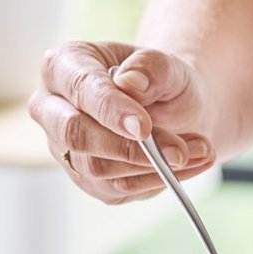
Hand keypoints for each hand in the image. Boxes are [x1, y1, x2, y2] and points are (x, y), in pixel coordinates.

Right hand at [30, 41, 216, 203]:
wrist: (170, 108)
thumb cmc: (160, 80)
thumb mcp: (167, 64)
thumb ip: (151, 67)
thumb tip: (131, 84)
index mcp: (64, 65)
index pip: (80, 88)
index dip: (110, 108)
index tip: (144, 127)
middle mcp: (52, 108)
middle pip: (74, 134)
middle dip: (128, 147)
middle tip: (178, 151)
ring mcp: (65, 148)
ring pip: (98, 168)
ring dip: (154, 166)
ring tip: (200, 150)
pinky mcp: (86, 179)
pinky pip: (117, 189)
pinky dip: (158, 180)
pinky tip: (188, 165)